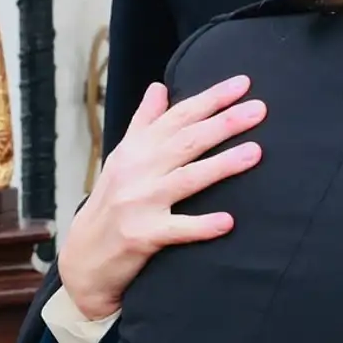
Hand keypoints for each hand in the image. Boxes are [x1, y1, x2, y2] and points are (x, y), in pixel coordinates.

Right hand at [57, 77, 264, 319]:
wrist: (83, 258)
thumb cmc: (111, 202)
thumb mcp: (122, 158)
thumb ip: (144, 122)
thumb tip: (158, 86)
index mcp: (136, 148)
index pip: (178, 116)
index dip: (211, 98)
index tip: (243, 83)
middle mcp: (137, 170)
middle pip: (187, 141)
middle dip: (225, 123)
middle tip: (260, 109)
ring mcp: (139, 203)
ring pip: (187, 179)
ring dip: (222, 165)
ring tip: (256, 152)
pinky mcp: (142, 236)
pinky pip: (177, 229)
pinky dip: (201, 226)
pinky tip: (228, 222)